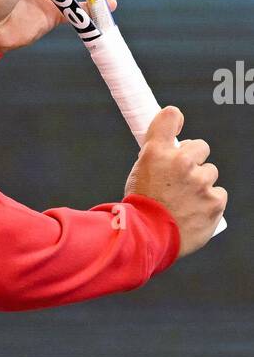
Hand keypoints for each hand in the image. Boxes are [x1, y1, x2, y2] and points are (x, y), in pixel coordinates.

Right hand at [124, 106, 227, 257]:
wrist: (146, 239)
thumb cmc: (139, 207)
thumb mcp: (137, 173)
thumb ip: (155, 155)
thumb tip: (168, 140)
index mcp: (157, 152)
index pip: (170, 117)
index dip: (174, 120)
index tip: (176, 126)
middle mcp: (181, 162)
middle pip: (200, 146)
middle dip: (192, 160)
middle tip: (178, 179)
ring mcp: (201, 182)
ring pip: (210, 173)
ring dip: (201, 183)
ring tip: (183, 200)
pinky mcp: (215, 202)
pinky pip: (219, 194)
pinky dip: (209, 202)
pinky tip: (194, 212)